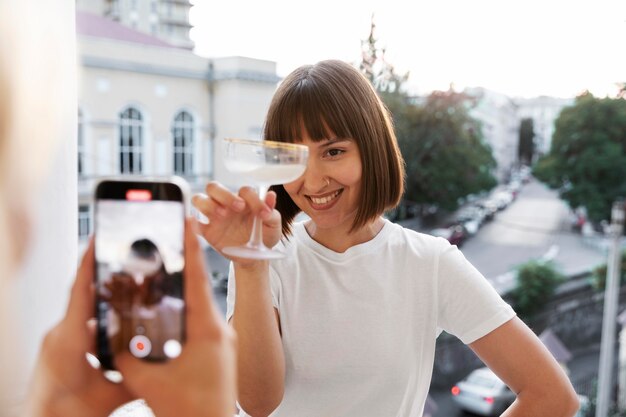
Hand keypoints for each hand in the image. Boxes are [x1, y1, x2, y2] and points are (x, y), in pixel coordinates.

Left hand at [25, 239, 132, 416]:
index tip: (96, 240)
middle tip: (131, 267)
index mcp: (70, 340)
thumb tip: (161, 363)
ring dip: (105, 303)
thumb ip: (134, 376)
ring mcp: (57, 341)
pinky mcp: (58, 349)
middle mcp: (60, 335)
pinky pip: (80, 326)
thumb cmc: (67, 415)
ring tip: (130, 297)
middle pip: (86, 297)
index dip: (88, 264)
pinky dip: (98, 322)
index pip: (79, 291)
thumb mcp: (109, 396)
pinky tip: (118, 327)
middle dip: (108, 282)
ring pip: (84, 312)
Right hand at [115, 218, 237, 416]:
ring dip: (186, 289)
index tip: (189, 222)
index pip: (198, 279)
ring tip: (170, 271)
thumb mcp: (148, 381)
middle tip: (174, 240)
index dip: (191, 249)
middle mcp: (221, 331)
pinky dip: (188, 311)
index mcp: (208, 331)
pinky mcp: (220, 351)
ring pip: (202, 306)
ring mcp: (223, 341)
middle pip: (200, 289)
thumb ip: (127, 355)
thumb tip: (113, 334)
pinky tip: (174, 310)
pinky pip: (203, 321)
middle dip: (185, 266)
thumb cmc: (188, 411)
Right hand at [192, 181, 282, 262]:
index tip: (264, 214)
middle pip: (214, 187)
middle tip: (239, 207)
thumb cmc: (263, 237)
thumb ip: (272, 212)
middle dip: (225, 195)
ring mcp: (214, 216)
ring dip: (209, 204)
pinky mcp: (207, 231)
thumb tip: (271, 196)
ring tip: (222, 215)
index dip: (254, 199)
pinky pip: (194, 223)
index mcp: (244, 200)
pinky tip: (200, 225)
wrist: (254, 257)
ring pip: (199, 199)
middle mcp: (226, 204)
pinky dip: (193, 222)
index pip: (244, 190)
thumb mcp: (273, 226)